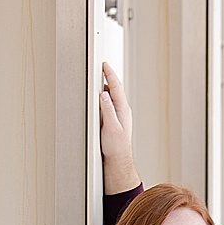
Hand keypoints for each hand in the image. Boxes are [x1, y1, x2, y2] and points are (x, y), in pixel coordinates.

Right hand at [98, 61, 140, 194]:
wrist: (118, 160)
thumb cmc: (115, 147)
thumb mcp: (111, 127)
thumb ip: (108, 110)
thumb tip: (104, 94)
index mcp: (122, 110)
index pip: (116, 87)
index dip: (110, 74)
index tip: (104, 64)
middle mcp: (122, 111)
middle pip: (116, 89)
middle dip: (109, 76)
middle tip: (102, 66)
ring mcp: (120, 115)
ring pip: (113, 96)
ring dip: (107, 85)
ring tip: (100, 76)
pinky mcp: (115, 120)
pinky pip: (111, 103)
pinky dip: (105, 95)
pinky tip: (101, 95)